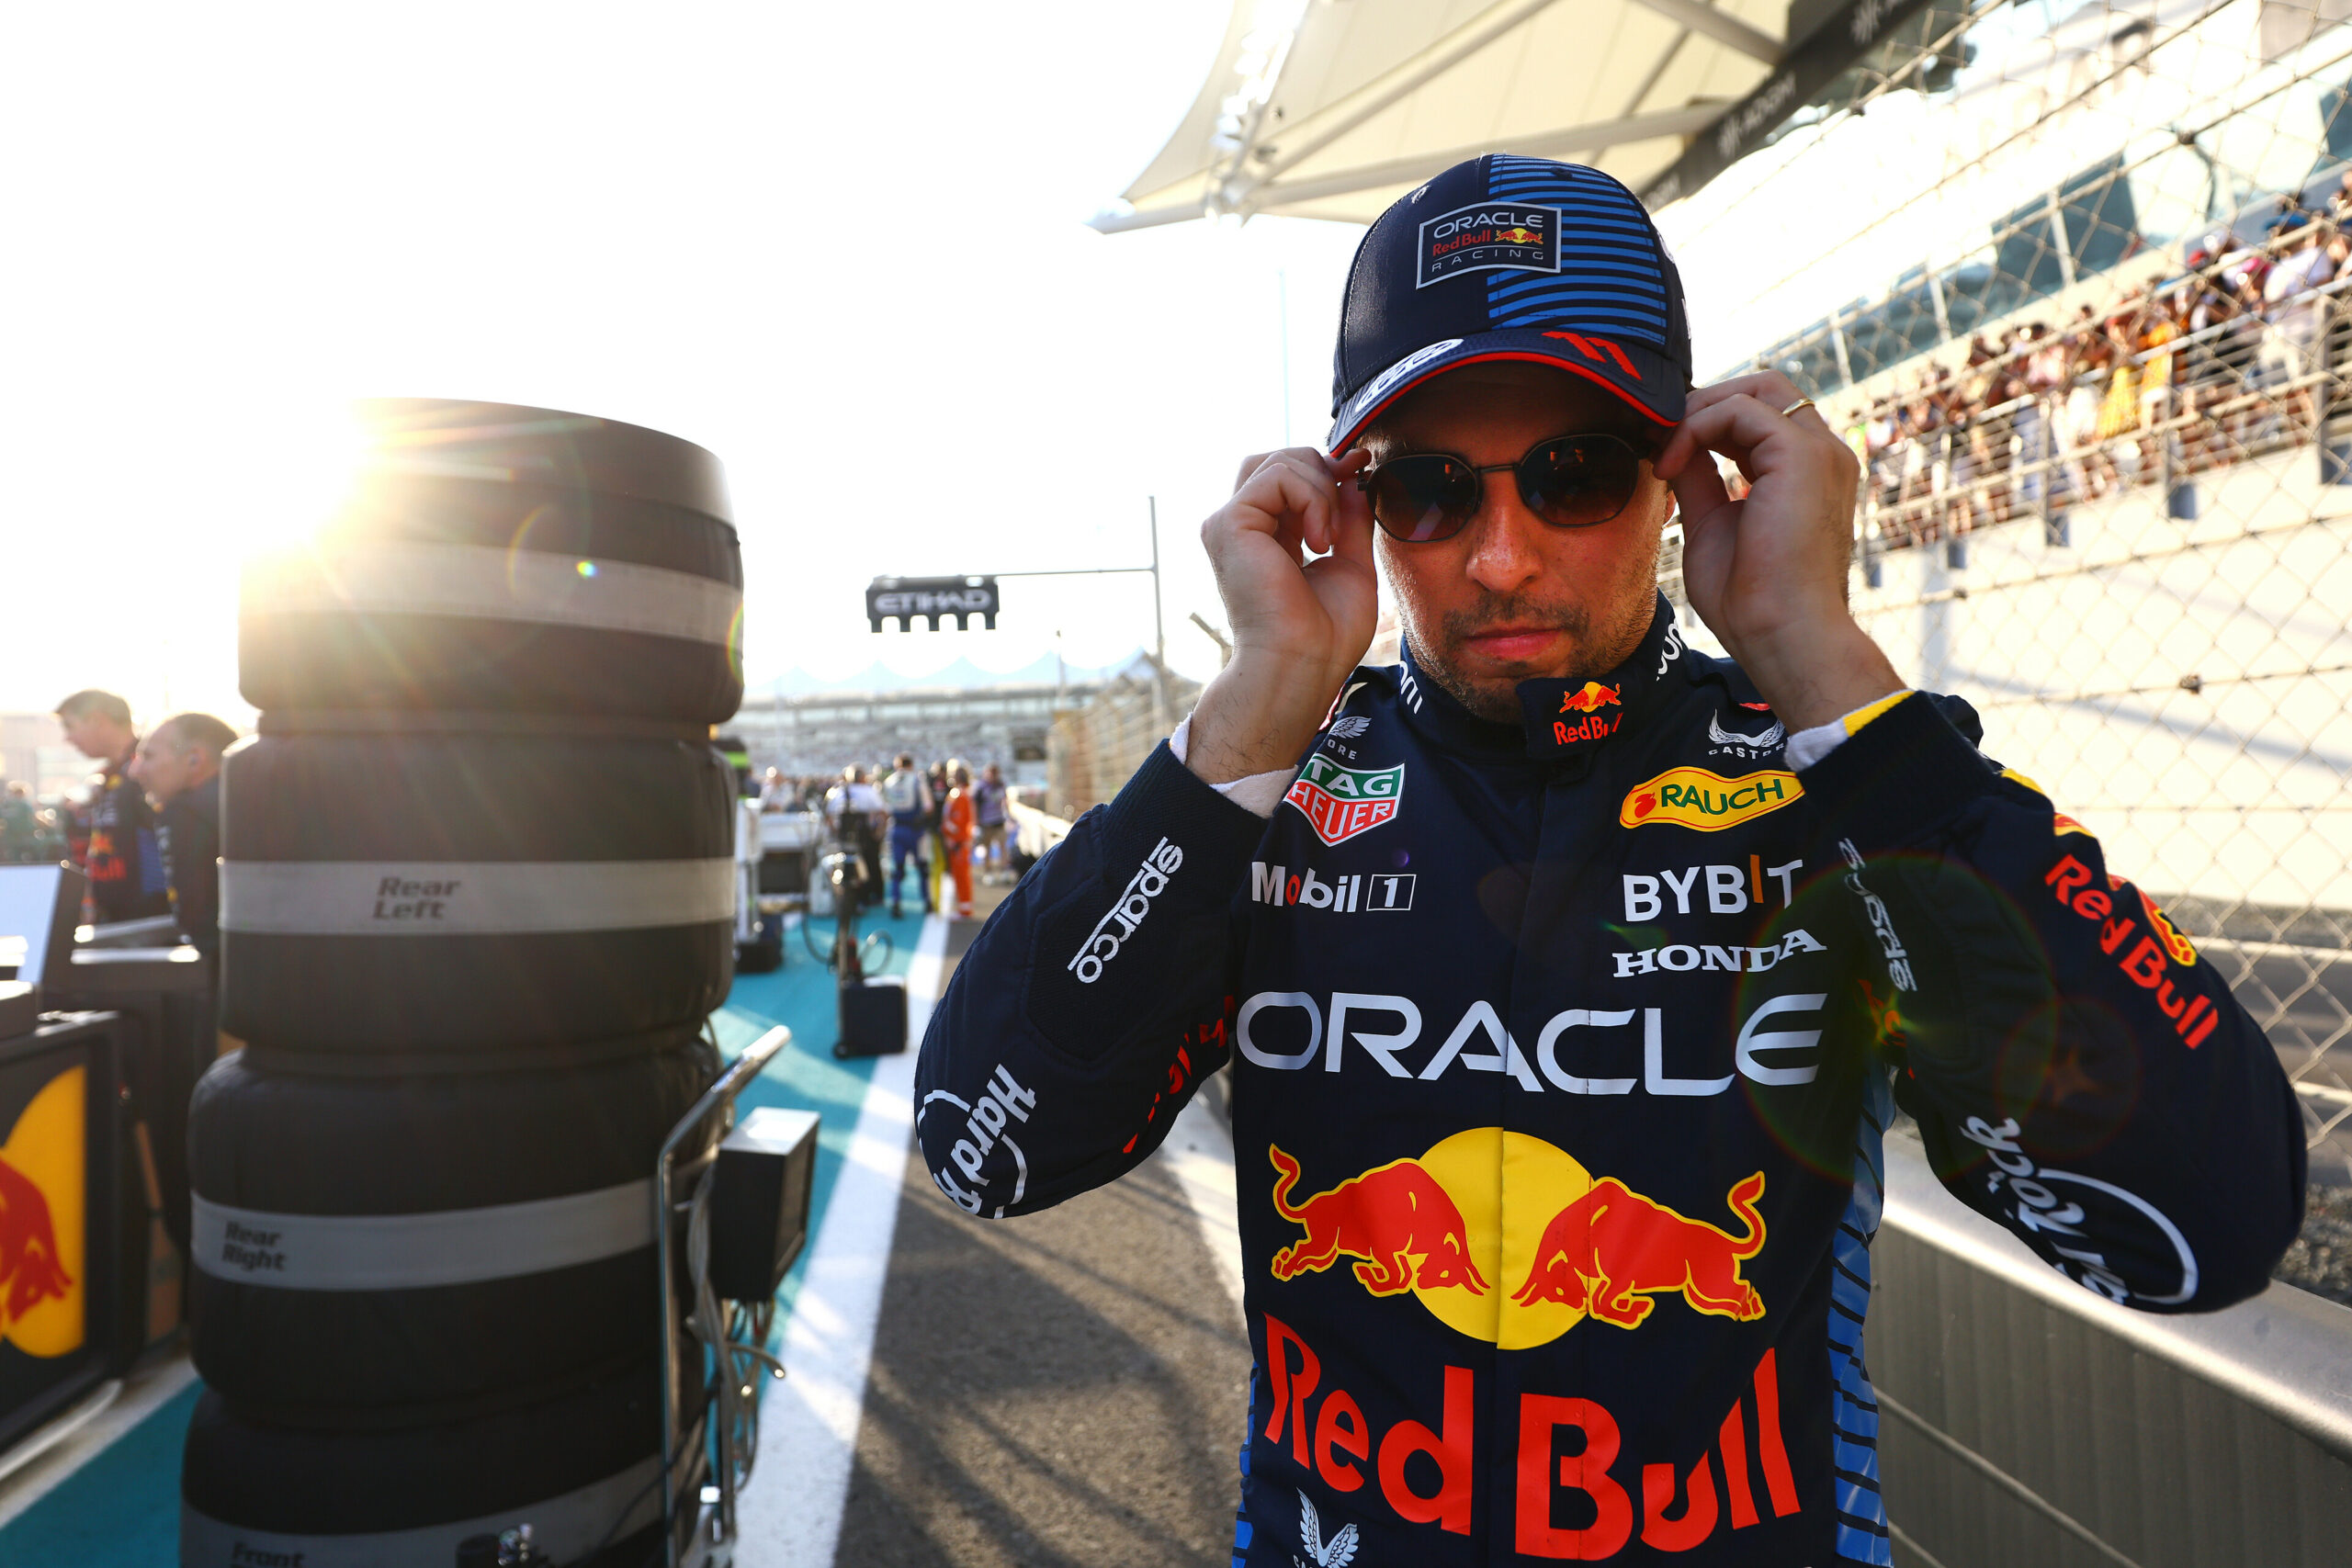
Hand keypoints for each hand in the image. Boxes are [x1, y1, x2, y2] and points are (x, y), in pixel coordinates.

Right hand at [1185, 446, 1378, 782]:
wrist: (1304, 663)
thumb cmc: (1326, 633)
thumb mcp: (1351, 562)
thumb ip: (1350, 519)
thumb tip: (1353, 477)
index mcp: (1267, 536)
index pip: (1290, 476)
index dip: (1328, 467)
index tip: (1362, 469)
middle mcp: (1243, 527)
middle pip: (1280, 458)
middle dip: (1323, 471)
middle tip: (1347, 509)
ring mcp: (1230, 524)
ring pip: (1280, 461)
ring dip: (1321, 489)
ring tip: (1328, 539)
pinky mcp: (1229, 524)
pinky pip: (1278, 477)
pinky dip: (1312, 498)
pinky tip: (1319, 540)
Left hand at [1652, 374, 1901, 731]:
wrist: (1783, 636)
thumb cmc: (1751, 601)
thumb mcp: (1712, 525)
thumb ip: (1700, 480)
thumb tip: (1674, 448)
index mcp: (1807, 473)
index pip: (1761, 417)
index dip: (1709, 422)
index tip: (1663, 451)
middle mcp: (1823, 455)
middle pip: (1766, 388)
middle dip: (1706, 403)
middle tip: (1661, 438)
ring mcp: (1819, 451)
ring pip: (1756, 388)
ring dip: (1698, 411)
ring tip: (1664, 452)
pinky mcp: (1802, 455)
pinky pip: (1740, 409)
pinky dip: (1696, 426)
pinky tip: (1671, 465)